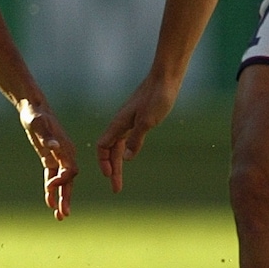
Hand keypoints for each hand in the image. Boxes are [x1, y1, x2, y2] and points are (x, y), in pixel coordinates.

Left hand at [19, 99, 77, 219]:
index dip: (62, 180)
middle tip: (63, 214)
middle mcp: (65, 154)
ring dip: (60, 198)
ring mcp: (58, 157)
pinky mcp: (49, 157)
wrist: (33, 107)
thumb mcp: (39, 124)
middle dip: (66, 198)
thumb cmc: (36, 115)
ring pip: (62, 182)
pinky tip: (49, 202)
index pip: (70, 170)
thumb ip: (47, 137)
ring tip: (60, 216)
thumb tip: (55, 147)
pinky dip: (51, 189)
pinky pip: (52, 176)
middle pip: (69, 180)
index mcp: (66, 148)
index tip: (51, 185)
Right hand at [96, 74, 177, 192]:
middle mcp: (120, 123)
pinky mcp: (137, 119)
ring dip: (118, 163)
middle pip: (110, 150)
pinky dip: (125, 151)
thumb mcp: (148, 121)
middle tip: (116, 188)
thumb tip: (127, 158)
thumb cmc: (157, 98)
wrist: (165, 79)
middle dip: (112, 169)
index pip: (103, 146)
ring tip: (120, 178)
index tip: (109, 177)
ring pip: (118, 146)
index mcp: (119, 124)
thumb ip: (136, 139)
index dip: (104, 162)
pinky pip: (126, 139)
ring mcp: (128, 121)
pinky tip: (130, 156)